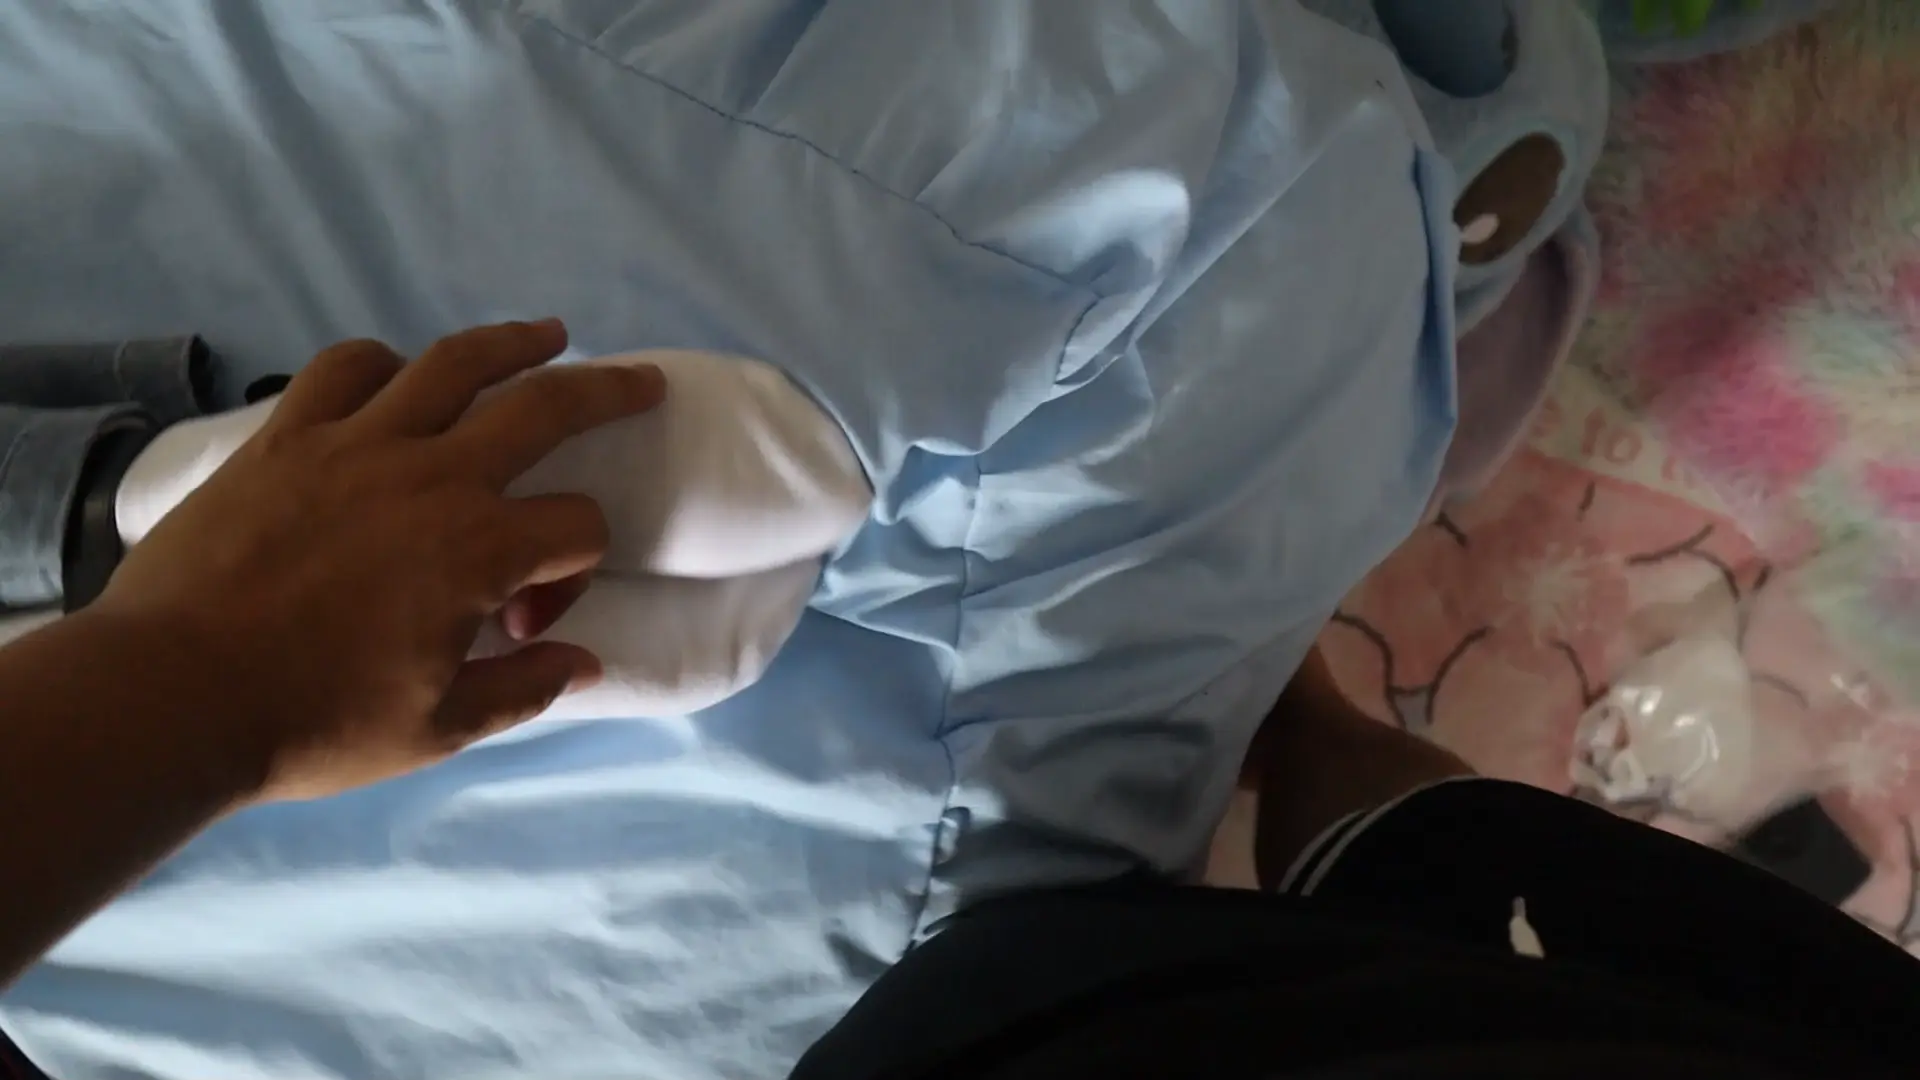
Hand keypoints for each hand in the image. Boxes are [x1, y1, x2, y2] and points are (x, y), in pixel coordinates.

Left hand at [91, 320, 665, 800]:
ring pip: (454, 364)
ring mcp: (356, 444)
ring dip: (513, 344)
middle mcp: (432, 477)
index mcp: (481, 550)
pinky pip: (346, 370)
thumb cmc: (312, 723)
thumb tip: (582, 661)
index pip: (576, 528)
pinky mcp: (287, 436)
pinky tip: (399, 375)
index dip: (575, 571)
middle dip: (607, 393)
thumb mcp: (437, 731)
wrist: (172, 695)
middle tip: (642, 382)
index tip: (524, 624)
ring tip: (547, 335)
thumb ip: (520, 689)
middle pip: (545, 409)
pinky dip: (383, 364)